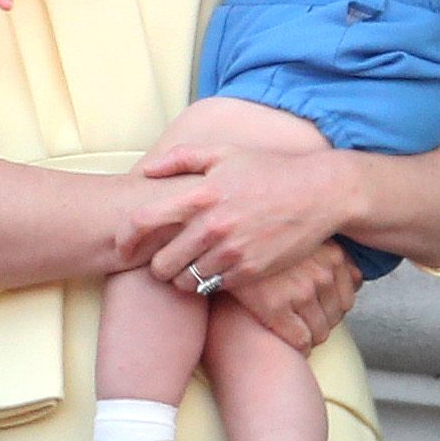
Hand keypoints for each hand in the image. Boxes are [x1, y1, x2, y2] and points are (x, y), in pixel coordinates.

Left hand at [126, 143, 345, 291]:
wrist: (317, 194)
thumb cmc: (266, 171)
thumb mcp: (223, 153)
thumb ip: (180, 158)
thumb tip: (145, 169)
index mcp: (200, 193)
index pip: (143, 220)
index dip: (124, 238)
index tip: (122, 248)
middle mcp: (212, 225)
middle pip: (161, 262)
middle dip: (155, 265)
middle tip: (160, 262)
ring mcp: (232, 251)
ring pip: (185, 281)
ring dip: (180, 278)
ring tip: (186, 268)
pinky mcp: (250, 272)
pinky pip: (213, 287)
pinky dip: (207, 283)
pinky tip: (212, 270)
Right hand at [224, 243, 361, 354]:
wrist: (218, 240)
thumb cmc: (259, 238)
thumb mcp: (302, 234)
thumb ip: (331, 252)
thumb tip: (358, 277)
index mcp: (332, 253)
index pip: (350, 295)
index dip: (333, 305)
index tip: (317, 305)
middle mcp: (321, 272)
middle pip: (336, 316)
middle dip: (322, 321)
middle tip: (302, 317)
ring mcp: (300, 290)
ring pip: (320, 332)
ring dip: (309, 335)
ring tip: (292, 328)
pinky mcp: (276, 307)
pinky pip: (300, 340)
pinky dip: (296, 346)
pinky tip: (284, 338)